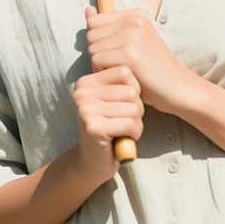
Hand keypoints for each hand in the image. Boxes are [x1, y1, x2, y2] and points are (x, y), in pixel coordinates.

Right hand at [71, 64, 143, 182]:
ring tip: (125, 129)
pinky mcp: (93, 128)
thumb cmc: (111, 125)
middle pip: (131, 91)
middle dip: (137, 108)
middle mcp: (82, 91)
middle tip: (125, 120)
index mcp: (87, 80)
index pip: (125, 71)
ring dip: (137, 122)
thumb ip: (122, 83)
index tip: (125, 104)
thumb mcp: (114, 99)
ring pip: (133, 108)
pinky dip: (135, 133)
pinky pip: (130, 124)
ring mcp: (85, 109)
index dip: (134, 89)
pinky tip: (125, 138)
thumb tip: (142, 62)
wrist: (94, 161)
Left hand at [85, 6, 198, 114]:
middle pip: (91, 35)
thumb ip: (108, 27)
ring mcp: (133, 36)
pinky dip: (104, 73)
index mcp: (134, 15)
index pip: (94, 22)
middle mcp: (133, 21)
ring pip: (92, 49)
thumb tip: (88, 9)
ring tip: (119, 72)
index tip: (113, 54)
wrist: (179, 87)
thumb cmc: (153, 69)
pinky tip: (120, 78)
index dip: (98, 41)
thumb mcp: (132, 42)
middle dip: (98, 54)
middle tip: (116, 67)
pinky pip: (97, 61)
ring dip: (100, 66)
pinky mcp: (130, 54)